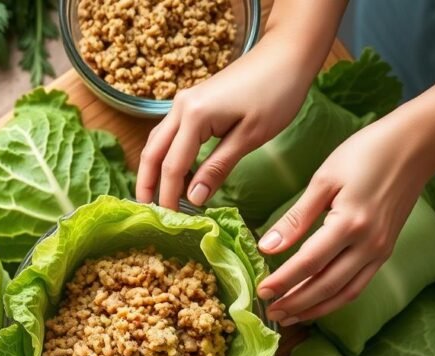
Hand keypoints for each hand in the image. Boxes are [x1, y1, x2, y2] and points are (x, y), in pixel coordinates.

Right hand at [135, 38, 315, 209]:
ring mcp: (184, 102)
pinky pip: (170, 134)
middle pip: (152, 153)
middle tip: (148, 214)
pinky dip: (167, 156)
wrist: (286, 55)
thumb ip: (218, 167)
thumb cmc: (276, 94)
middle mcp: (181, 107)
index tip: (170, 221)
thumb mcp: (250, 137)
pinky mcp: (192, 102)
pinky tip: (177, 174)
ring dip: (154, 170)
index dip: (169, 196)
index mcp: (194, 116)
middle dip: (147, 184)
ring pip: (157, 142)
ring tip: (157, 198)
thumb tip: (194, 198)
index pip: (172, 166)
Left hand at [256, 112, 434, 324]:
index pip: (309, 263)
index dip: (283, 281)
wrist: (416, 146)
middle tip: (270, 312)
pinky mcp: (385, 251)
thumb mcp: (324, 179)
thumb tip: (267, 247)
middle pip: (326, 286)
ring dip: (315, 308)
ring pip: (344, 293)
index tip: (260, 292)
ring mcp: (380, 251)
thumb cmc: (367, 153)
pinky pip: (358, 285)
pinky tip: (316, 303)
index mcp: (350, 224)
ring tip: (289, 316)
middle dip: (295, 302)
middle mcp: (369, 244)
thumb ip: (296, 218)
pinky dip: (335, 299)